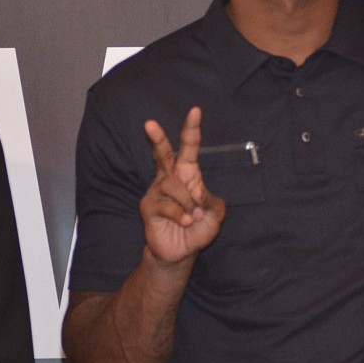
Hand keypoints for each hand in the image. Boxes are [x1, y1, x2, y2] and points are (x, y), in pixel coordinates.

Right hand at [141, 107, 225, 264]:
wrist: (181, 253)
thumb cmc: (198, 228)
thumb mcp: (215, 213)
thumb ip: (211, 200)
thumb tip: (196, 191)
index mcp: (188, 174)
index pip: (189, 147)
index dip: (192, 129)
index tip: (195, 110)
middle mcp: (170, 178)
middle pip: (162, 153)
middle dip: (157, 138)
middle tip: (149, 123)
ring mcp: (157, 192)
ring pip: (172, 185)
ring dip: (188, 202)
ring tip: (193, 217)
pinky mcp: (148, 207)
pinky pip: (166, 205)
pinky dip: (181, 214)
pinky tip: (186, 222)